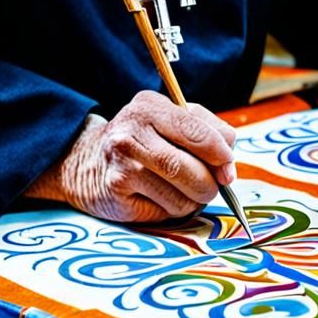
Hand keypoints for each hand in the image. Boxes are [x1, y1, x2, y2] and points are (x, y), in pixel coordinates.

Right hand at [26, 91, 236, 222]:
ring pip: (181, 195)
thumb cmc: (143, 140)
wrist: (88, 161)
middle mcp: (132, 131)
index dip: (221, 154)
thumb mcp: (171, 121)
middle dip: (210, 184)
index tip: (228, 167)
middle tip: (210, 185)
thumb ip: (206, 132)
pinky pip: (164, 211)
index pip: (197, 131)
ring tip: (180, 190)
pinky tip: (159, 197)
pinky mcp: (117, 191)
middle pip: (190, 167)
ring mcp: (122, 163)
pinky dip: (173, 210)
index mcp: (150, 105)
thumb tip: (228, 166)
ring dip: (192, 200)